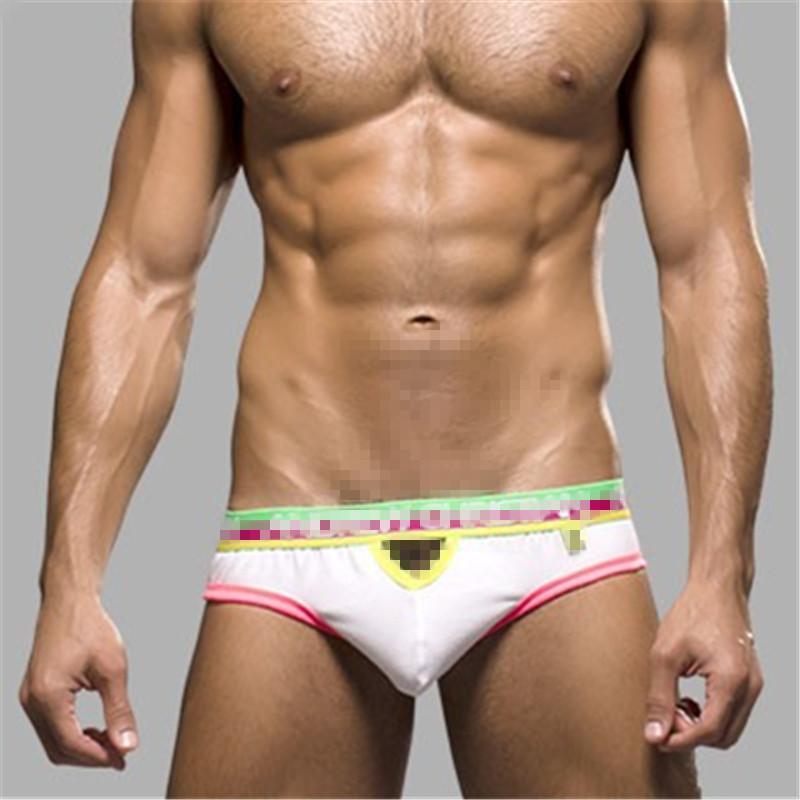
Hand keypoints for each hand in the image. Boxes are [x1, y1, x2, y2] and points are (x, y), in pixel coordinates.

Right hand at [19, 591, 138, 767]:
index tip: (124, 759)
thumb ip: (119, 710)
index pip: (72, 744)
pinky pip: (50, 726)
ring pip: (53, 740)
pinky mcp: (34, 692)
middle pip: (59, 748)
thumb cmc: (91, 628)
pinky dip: (72, 733)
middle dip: (90, 756)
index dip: (99, 757)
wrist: (70, 601)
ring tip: (112, 740)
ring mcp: (29, 697)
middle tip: (121, 754)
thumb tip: (127, 745)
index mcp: (48, 696)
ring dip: (81, 747)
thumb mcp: (113, 669)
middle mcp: (32, 701)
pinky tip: (96, 727)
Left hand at [643, 579, 762, 750]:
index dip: (680, 740)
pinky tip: (688, 699)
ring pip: (729, 729)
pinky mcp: (749, 681)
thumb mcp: (665, 654)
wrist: (717, 588)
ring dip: (700, 728)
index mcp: (731, 681)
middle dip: (691, 735)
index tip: (657, 737)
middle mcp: (749, 687)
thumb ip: (659, 697)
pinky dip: (710, 716)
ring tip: (675, 705)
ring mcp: (753, 685)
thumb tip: (655, 734)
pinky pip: (733, 714)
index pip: (709, 731)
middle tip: (664, 717)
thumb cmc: (692, 613)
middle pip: (722, 737)